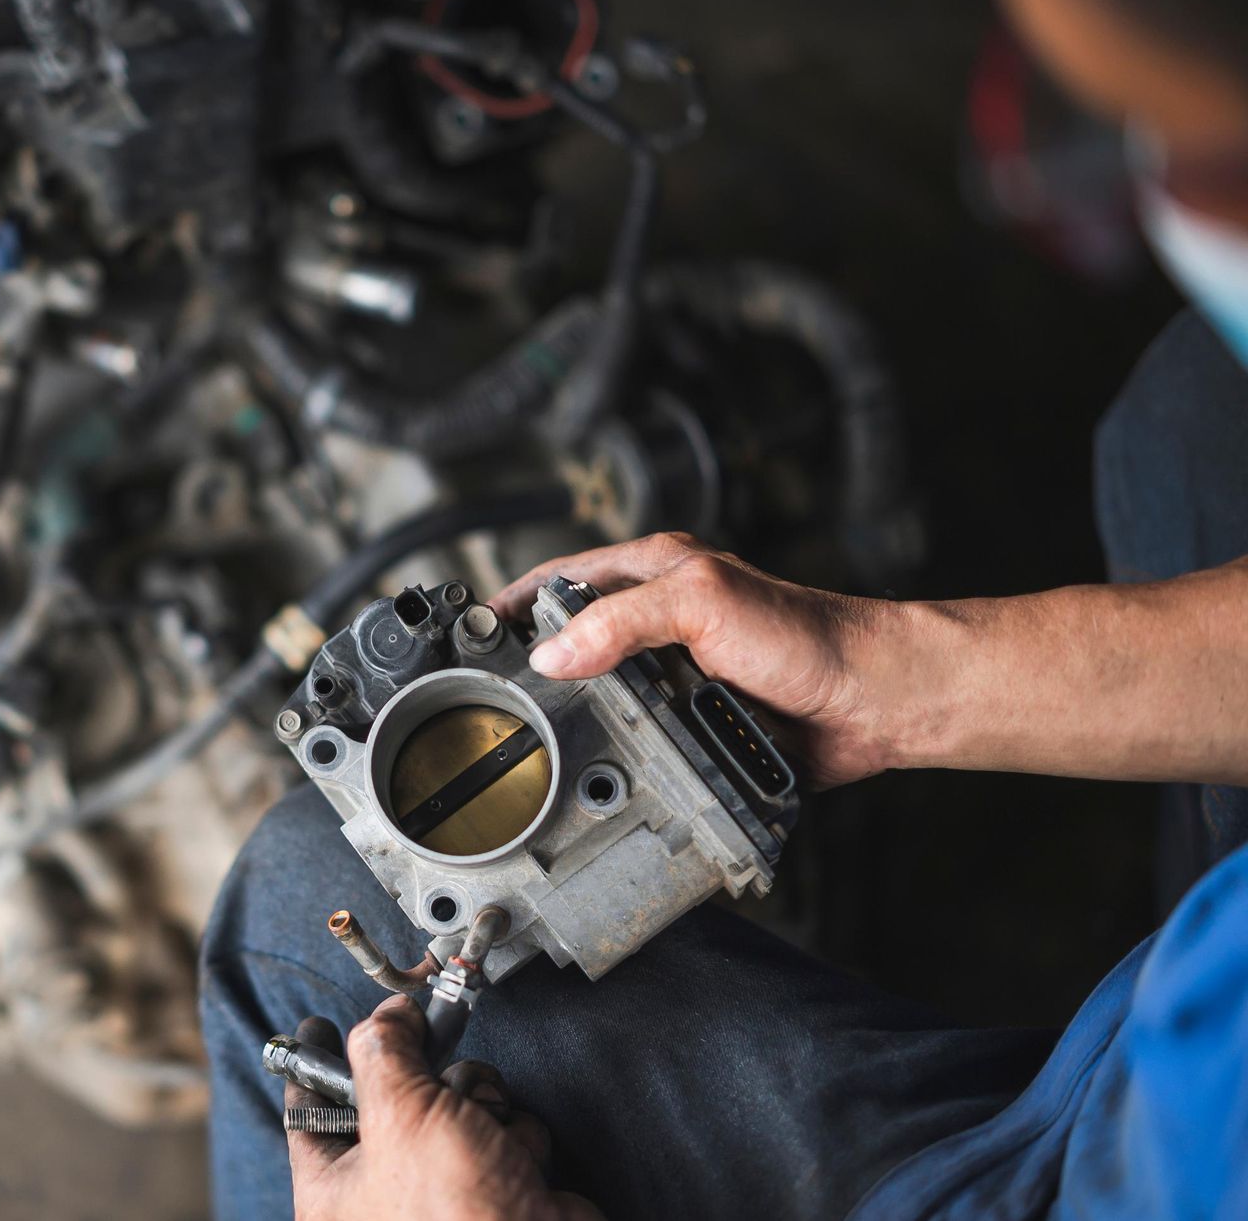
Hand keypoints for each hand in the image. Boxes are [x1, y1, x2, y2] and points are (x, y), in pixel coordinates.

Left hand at [285, 997, 601, 1220]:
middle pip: (391, 1098)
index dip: (313, 1062)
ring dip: (478, 1103)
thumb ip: (383, 1049)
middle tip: (434, 1077)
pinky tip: (517, 1157)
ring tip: (484, 1127)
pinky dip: (512, 1135)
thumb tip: (391, 1016)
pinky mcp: (492, 1188)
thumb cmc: (455, 1211)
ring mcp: (440, 1191)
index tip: (318, 1025)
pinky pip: (496, 1131)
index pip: (306, 1112)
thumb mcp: (400, 1111)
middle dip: (426, 1081)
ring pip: (453, 1106)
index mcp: (332, 1193)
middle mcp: (381, 1195)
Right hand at [491, 532, 901, 788]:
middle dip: (532, 669)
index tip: (468, 633)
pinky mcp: (690, 724)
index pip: (558, 581)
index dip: (511, 605)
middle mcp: (657, 621)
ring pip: (598, 698)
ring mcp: (671, 675)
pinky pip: (636, 741)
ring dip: (574, 720)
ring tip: (530, 743)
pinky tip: (596, 770)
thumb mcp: (701, 603)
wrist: (873, 703)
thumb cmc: (806, 636)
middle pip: (570, 643)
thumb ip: (621, 621)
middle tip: (487, 699)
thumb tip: (551, 655)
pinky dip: (615, 755)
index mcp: (653, 572)